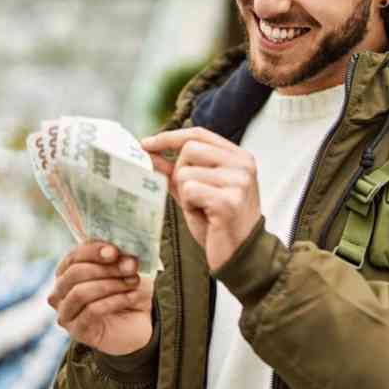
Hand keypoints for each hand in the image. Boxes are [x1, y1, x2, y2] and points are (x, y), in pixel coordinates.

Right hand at [48, 242, 153, 355]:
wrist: (141, 321)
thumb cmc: (130, 289)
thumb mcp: (129, 268)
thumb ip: (120, 256)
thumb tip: (116, 250)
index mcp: (69, 271)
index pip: (73, 256)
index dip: (93, 251)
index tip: (114, 251)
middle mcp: (60, 292)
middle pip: (74, 273)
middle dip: (105, 268)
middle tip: (131, 267)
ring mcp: (66, 313)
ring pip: (80, 293)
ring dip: (111, 284)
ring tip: (134, 281)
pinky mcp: (77, 331)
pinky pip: (91, 311)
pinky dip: (115, 301)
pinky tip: (132, 296)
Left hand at [142, 127, 261, 271]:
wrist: (241, 255)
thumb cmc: (219, 223)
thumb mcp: (198, 191)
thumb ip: (176, 170)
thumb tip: (149, 152)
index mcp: (239, 157)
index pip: (199, 134)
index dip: (169, 137)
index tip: (145, 144)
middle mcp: (243, 164)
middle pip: (190, 149)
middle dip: (179, 172)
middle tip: (190, 195)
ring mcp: (238, 181)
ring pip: (186, 172)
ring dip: (186, 194)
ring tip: (202, 209)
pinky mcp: (228, 201)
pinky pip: (189, 191)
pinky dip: (189, 206)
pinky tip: (205, 217)